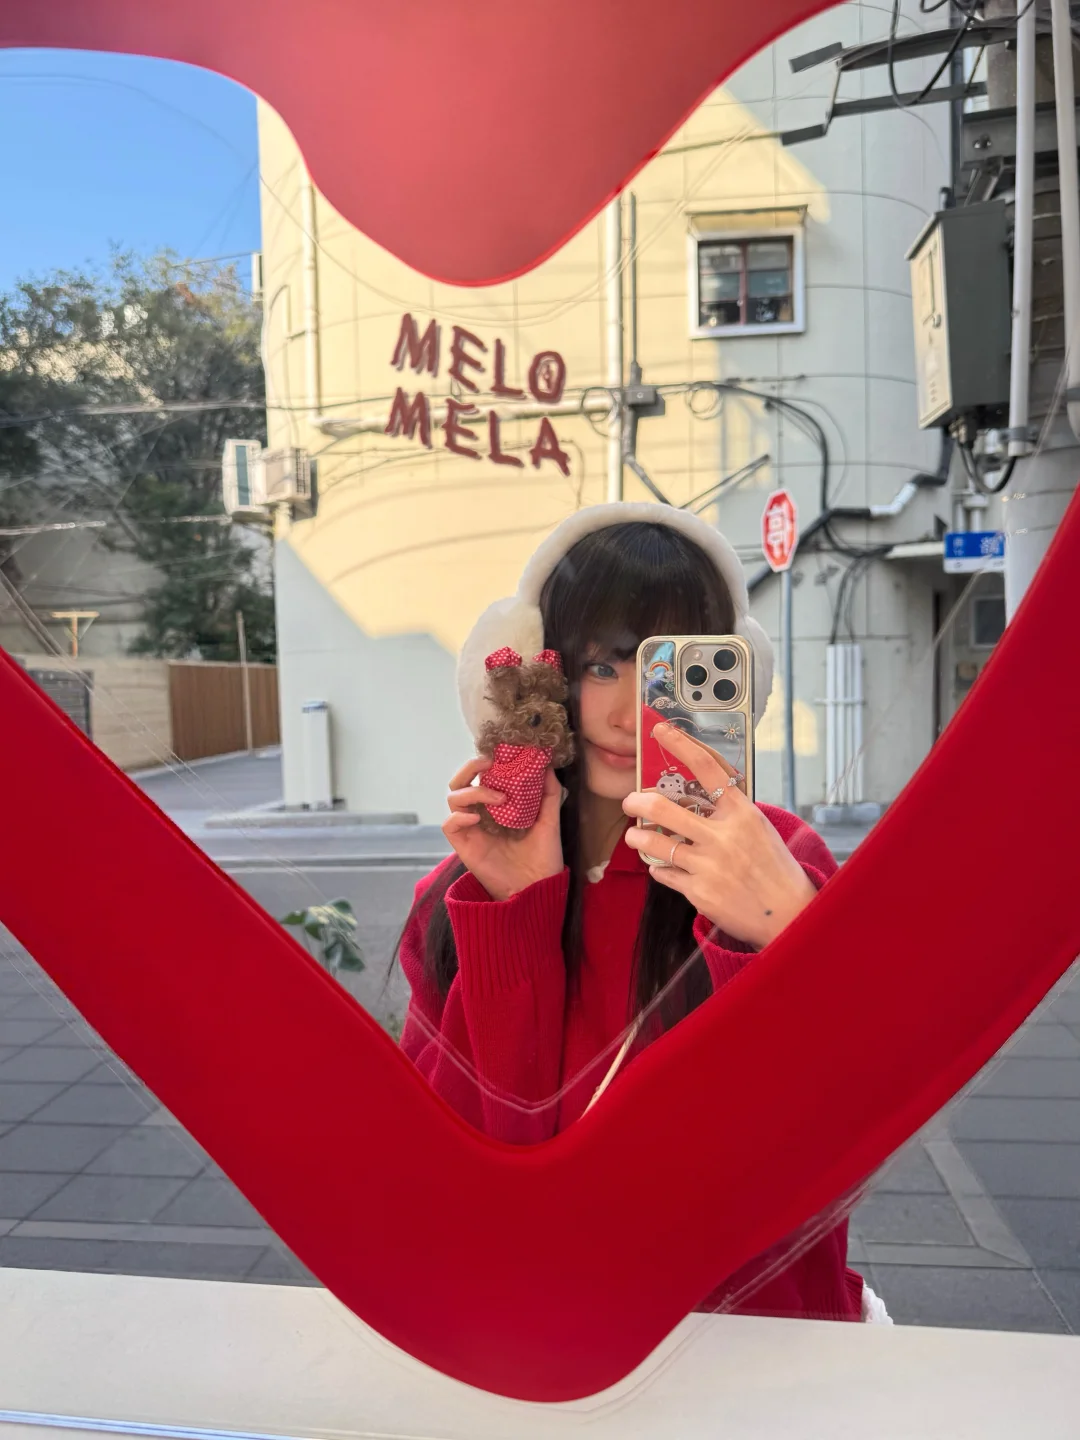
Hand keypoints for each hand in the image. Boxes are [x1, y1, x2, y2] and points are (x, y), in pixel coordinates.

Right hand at [443, 756, 564, 901]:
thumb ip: (548, 792)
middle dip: (470, 767)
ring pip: (453, 798)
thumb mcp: (550, 820)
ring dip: (474, 790)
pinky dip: (459, 816)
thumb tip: (546, 764)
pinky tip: (477, 817)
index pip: (483, 775)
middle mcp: (482, 813)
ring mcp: (471, 828)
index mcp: (499, 805)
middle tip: (489, 763)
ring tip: (498, 798)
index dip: (488, 761)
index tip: (502, 752)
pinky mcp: (465, 845)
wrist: (538, 888)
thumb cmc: (544, 856)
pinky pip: (449, 824)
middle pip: (461, 781)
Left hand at [622, 722, 817, 948]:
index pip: (707, 768)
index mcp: (742, 813)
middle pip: (664, 808)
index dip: (680, 745)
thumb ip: (727, 810)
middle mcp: (723, 836)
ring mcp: (709, 865)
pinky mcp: (699, 892)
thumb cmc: (774, 868)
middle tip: (629, 802)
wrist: (789, 913)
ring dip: (638, 838)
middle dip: (637, 803)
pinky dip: (659, 868)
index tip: (659, 731)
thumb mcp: (757, 828)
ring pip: (655, 843)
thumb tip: (692, 792)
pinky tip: (662, 866)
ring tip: (635, 836)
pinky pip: (664, 873)